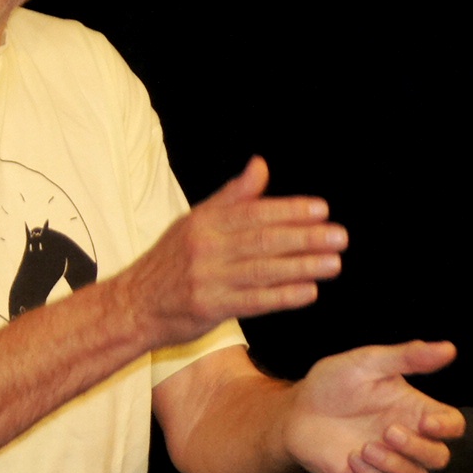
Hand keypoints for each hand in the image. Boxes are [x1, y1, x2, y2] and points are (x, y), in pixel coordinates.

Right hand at [117, 157, 345, 347]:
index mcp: (204, 222)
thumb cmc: (170, 262)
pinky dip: (283, 296)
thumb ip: (232, 196)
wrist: (133, 304)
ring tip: (334, 263)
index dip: (289, 210)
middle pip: (263, 240)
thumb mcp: (194, 222)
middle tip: (339, 236)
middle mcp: (205, 247)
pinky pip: (254, 301)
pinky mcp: (209, 308)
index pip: (253, 212)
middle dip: (305, 237)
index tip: (321, 209)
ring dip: (302, 267)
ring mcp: (207, 279)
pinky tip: (309, 292)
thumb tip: (261, 165)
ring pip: (263, 270)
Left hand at [281, 341, 463, 472]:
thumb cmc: (333, 383)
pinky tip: (352, 458)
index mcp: (414, 408)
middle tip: (389, 431)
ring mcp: (389, 459)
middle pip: (438, 456)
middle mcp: (407, 436)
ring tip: (366, 448)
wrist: (296, 411)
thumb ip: (408, 357)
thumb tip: (448, 348)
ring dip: (396, 465)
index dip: (448, 427)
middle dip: (419, 448)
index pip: (452, 425)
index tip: (427, 422)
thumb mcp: (368, 362)